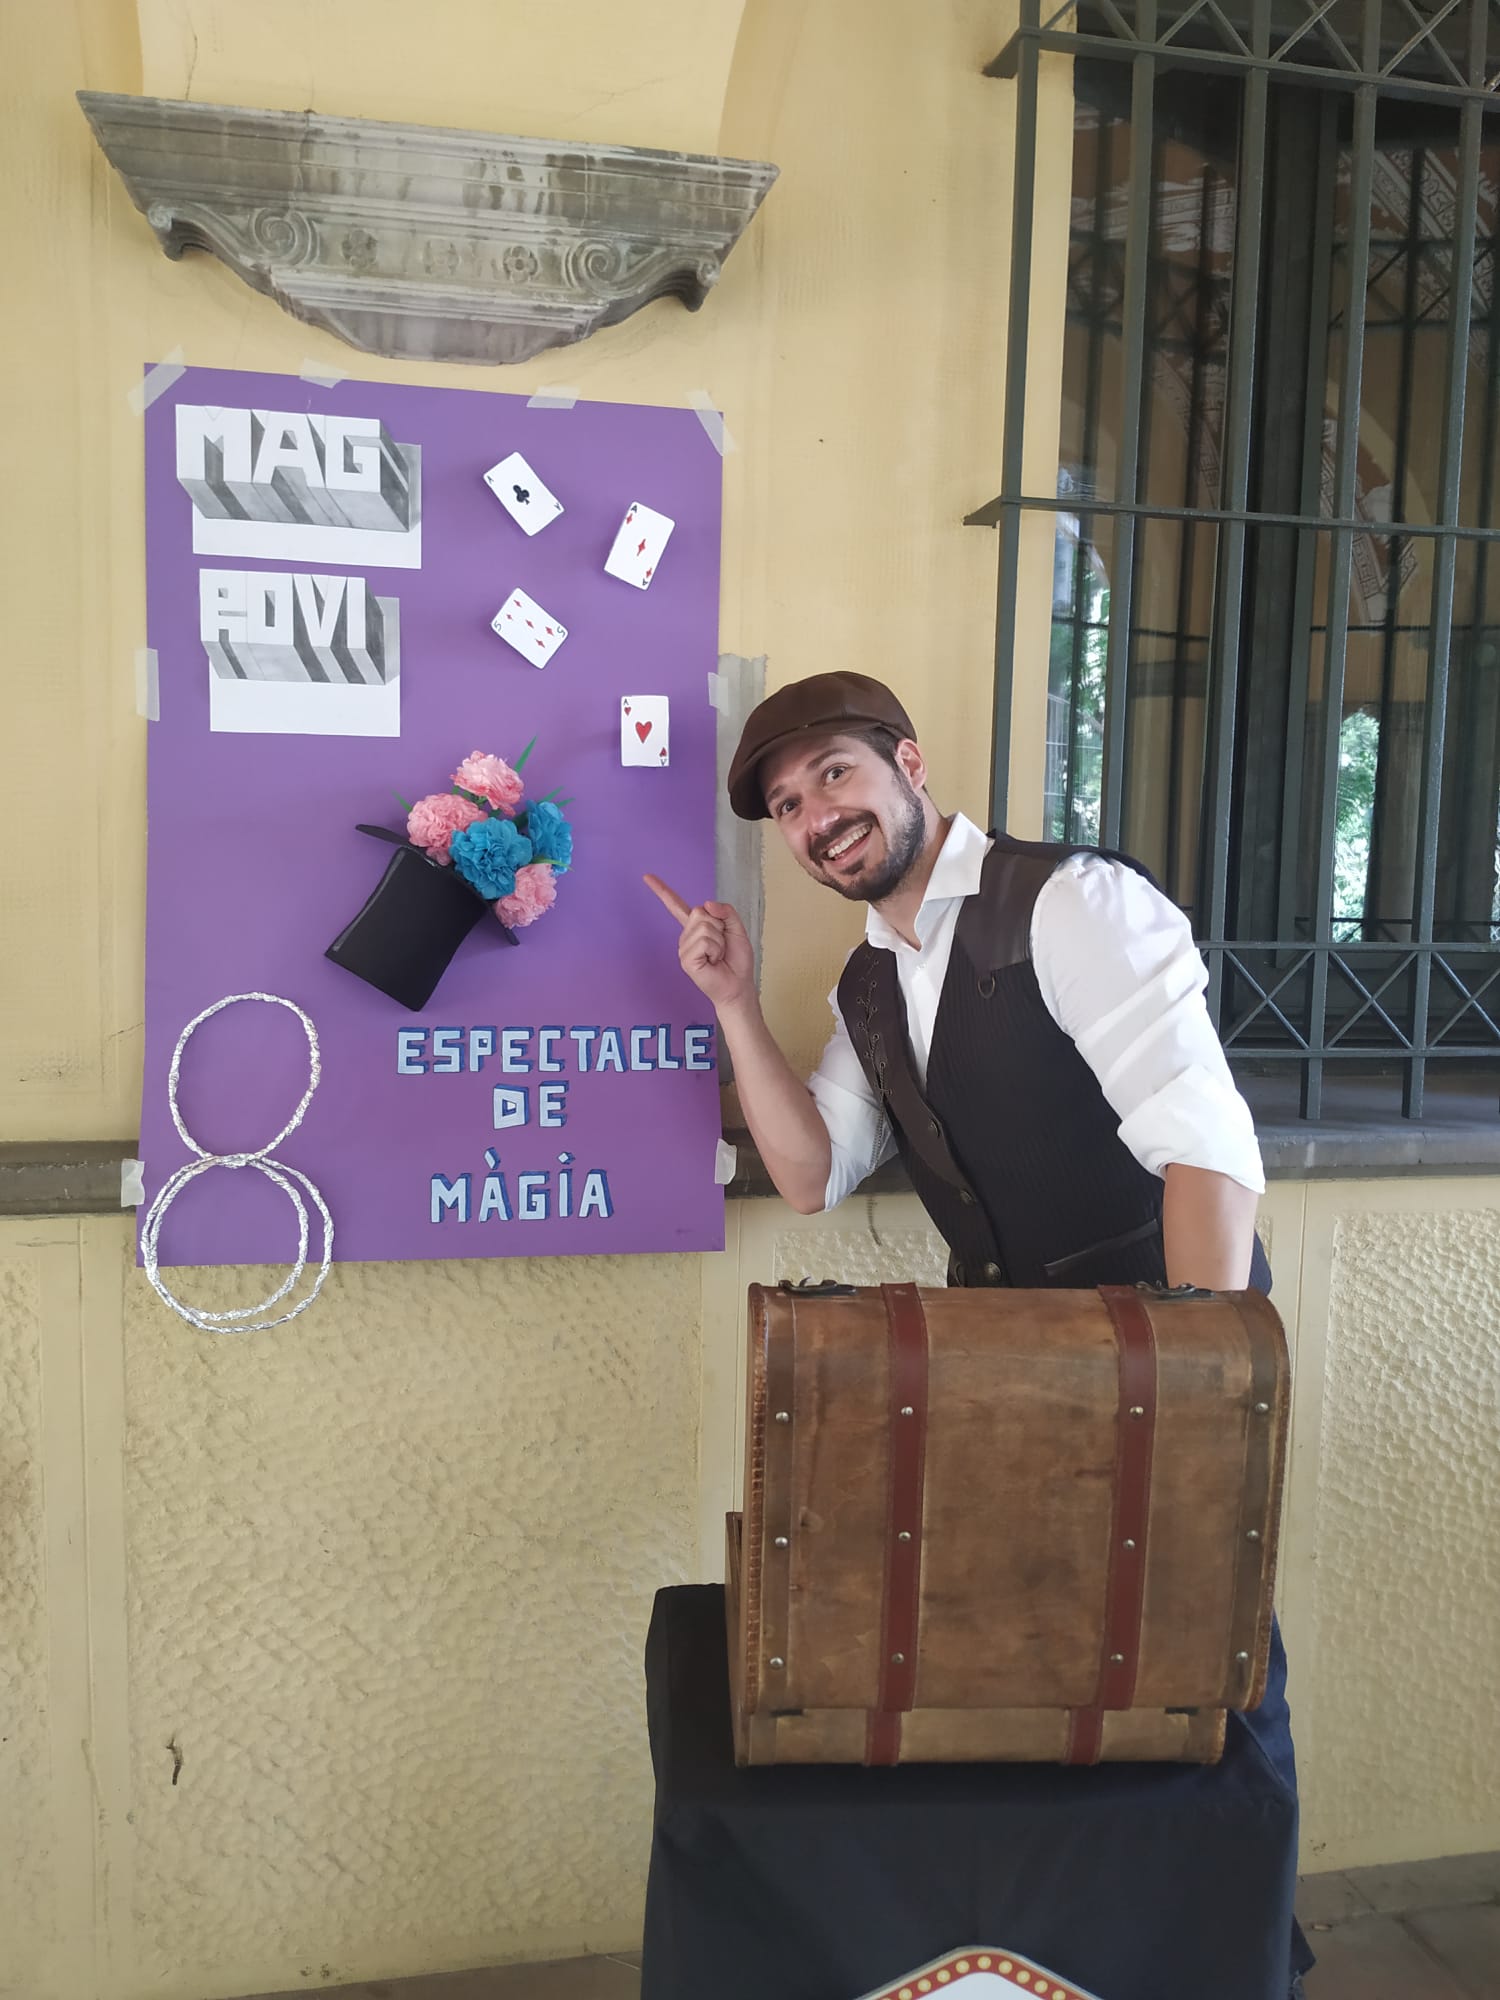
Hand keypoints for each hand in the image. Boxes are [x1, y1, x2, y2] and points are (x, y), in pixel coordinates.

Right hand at [644, 875, 755, 1012]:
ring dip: (719, 940)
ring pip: (705, 926)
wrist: (739, 984)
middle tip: (722, 945)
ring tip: (718, 955)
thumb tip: (707, 904)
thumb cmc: (737, 960)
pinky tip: (713, 961)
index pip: (676, 905)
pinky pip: (704, 942)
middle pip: (700, 911)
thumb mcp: (736, 928)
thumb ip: (725, 911)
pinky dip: (716, 950)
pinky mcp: (686, 960)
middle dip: (719, 926)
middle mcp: (687, 936)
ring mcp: (684, 948)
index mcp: (696, 927)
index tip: (647, 876)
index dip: (662, 890)